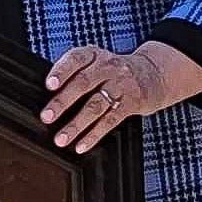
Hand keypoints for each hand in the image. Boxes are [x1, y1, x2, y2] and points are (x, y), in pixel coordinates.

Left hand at [42, 40, 201, 153]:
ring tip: (61, 138)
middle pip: (83, 83)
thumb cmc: (115, 70)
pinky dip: (94, 135)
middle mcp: (107, 68)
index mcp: (94, 55)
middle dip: (63, 102)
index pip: (76, 59)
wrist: (154, 73)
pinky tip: (81, 145)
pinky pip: (110, 120)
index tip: (49, 84)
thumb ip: (76, 72)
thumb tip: (47, 96)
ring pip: (95, 105)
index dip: (62, 71)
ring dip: (76, 124)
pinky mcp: (130, 103)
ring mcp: (120, 85)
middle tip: (47, 116)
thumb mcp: (97, 61)